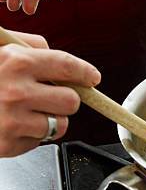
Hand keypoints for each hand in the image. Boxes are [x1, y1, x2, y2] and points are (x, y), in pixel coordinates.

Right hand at [0, 31, 100, 156]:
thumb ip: (25, 45)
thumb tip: (55, 54)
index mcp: (15, 62)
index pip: (65, 65)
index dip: (84, 72)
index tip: (92, 77)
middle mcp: (16, 92)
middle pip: (71, 100)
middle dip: (65, 100)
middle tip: (50, 98)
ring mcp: (13, 120)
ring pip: (60, 125)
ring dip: (50, 120)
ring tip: (27, 113)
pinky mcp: (9, 144)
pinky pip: (40, 141)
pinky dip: (32, 135)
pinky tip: (13, 125)